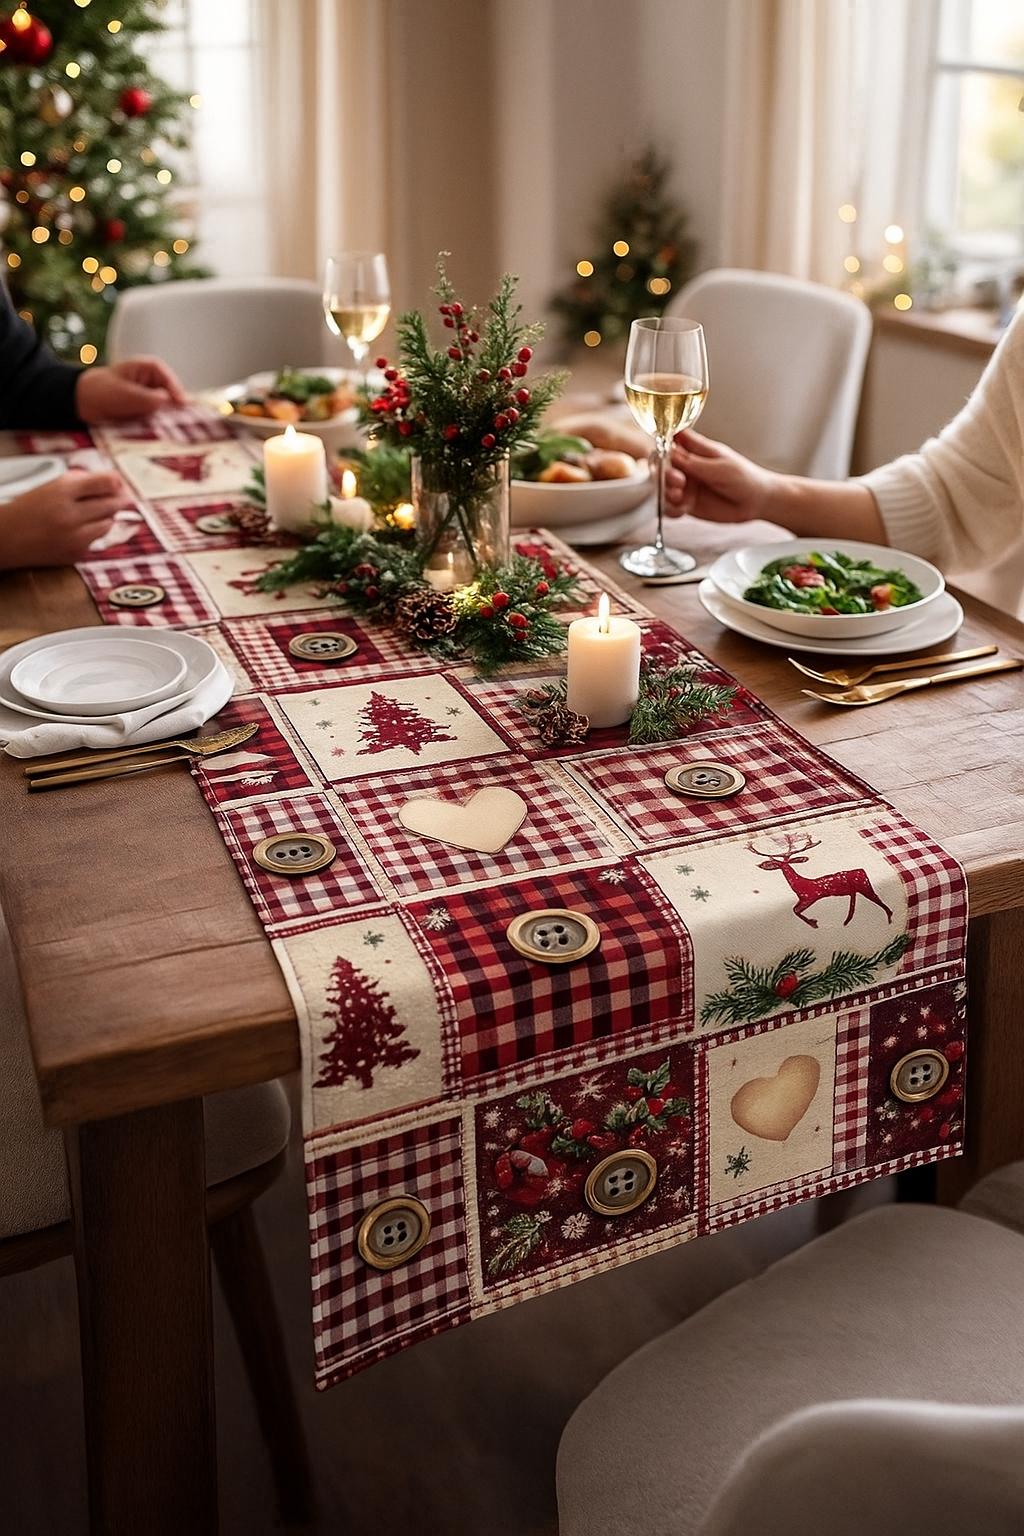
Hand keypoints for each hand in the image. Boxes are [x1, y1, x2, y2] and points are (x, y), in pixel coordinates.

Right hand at [0, 469, 125, 569]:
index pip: (104, 483)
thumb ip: (81, 482)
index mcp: (61, 491)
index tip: (121, 484)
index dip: (116, 483)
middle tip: (119, 498)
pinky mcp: (77, 554)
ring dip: (105, 517)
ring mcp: (75, 537)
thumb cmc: (28, 510)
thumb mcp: (51, 487)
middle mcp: (70, 514)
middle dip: (117, 500)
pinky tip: (76, 530)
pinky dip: (92, 534)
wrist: (6, 538)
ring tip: (89, 514)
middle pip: (112, 504)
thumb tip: (115, 482)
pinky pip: (97, 540)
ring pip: (109, 523)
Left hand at [75, 356, 186, 423]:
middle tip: (182, 422)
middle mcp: (151, 382)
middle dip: (174, 408)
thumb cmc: (100, 391)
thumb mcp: (125, 394)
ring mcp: (149, 397)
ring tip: (172, 430)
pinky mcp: (145, 411)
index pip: (168, 378)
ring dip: (166, 418)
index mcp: (147, 368)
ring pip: (165, 408)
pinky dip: (158, 424)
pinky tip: (160, 433)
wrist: (81, 403)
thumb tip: (167, 401)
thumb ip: (147, 398)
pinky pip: (157, 418)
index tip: (182, 405)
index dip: (177, 391)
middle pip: (170, 394)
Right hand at [664, 428, 778, 521]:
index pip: (671, 442)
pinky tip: (682, 510)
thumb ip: (693, 462)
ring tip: (679, 496)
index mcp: (695, 450)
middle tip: (678, 480)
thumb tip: (670, 451)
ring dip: (667, 492)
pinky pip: (670, 507)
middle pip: (663, 466)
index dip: (663, 447)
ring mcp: (686, 485)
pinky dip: (671, 509)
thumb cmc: (743, 477)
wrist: (756, 502)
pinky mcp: (687, 504)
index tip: (664, 455)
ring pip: (663, 487)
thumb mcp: (719, 466)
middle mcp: (687, 466)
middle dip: (665, 473)